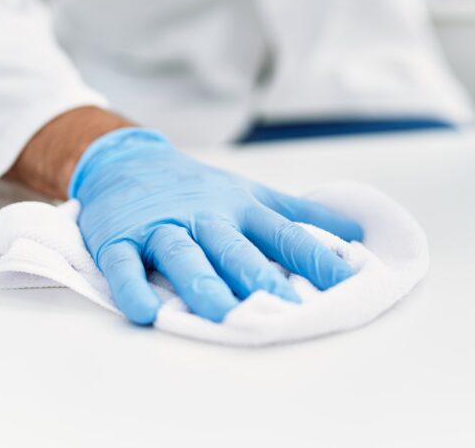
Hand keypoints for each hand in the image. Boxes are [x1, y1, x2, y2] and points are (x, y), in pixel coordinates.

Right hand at [69, 128, 362, 324]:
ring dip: (201, 283)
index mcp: (241, 209)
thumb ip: (299, 216)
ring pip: (183, 256)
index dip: (316, 259)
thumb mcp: (251, 194)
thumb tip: (355, 234)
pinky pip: (124, 266)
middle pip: (234, 248)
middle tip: (284, 308)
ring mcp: (161, 227)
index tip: (348, 283)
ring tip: (220, 313)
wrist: (125, 161)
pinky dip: (132, 288)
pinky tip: (145, 312)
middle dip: (259, 278)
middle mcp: (205, 217)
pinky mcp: (119, 239)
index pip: (284, 235)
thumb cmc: (197, 189)